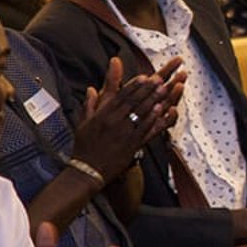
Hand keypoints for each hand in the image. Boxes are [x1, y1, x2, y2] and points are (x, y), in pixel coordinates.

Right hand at [73, 56, 182, 178]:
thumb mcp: (83, 123)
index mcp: (102, 115)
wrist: (87, 170)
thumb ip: (89, 104)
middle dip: (146, 88)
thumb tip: (92, 89)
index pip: (120, 96)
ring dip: (153, 99)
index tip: (144, 76)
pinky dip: (152, 118)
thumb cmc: (84, 147)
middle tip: (159, 79)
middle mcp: (113, 121)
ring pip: (140, 113)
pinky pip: (144, 128)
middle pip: (133, 101)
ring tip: (164, 89)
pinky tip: (161, 109)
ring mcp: (123, 133)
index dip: (133, 85)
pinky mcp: (131, 145)